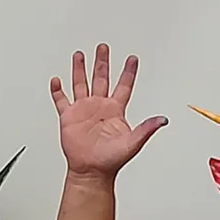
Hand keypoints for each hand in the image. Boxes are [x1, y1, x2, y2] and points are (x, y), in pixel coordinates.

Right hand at [49, 43, 168, 180]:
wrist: (91, 171)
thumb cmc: (110, 160)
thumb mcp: (133, 143)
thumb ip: (146, 129)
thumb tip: (163, 120)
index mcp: (115, 110)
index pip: (124, 85)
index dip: (129, 72)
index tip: (132, 58)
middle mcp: (99, 107)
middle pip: (101, 78)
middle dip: (102, 62)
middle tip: (103, 47)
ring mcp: (83, 111)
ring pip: (81, 84)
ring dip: (80, 69)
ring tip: (79, 55)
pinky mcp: (69, 118)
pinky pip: (62, 100)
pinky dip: (58, 90)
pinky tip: (56, 80)